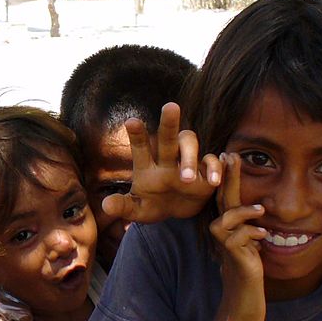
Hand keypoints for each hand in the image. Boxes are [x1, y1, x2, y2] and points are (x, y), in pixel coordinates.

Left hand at [101, 102, 221, 223]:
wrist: (177, 213)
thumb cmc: (153, 206)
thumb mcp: (137, 210)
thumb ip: (123, 207)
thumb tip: (106, 206)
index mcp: (147, 166)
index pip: (140, 147)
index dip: (137, 134)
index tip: (131, 122)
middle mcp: (166, 159)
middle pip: (168, 136)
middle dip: (169, 122)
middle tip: (170, 106)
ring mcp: (187, 162)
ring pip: (189, 143)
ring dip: (189, 156)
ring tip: (186, 179)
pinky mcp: (205, 170)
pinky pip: (212, 161)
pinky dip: (214, 169)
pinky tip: (213, 182)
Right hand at [209, 153, 266, 320]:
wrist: (243, 311)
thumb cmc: (249, 281)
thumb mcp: (253, 250)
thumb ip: (252, 231)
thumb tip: (262, 211)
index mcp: (230, 231)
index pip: (226, 199)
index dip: (228, 178)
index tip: (231, 154)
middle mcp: (224, 238)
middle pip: (220, 202)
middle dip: (227, 178)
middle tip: (230, 154)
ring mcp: (228, 251)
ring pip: (223, 221)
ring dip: (241, 212)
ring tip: (260, 210)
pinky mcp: (236, 263)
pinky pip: (236, 241)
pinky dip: (250, 234)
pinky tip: (263, 236)